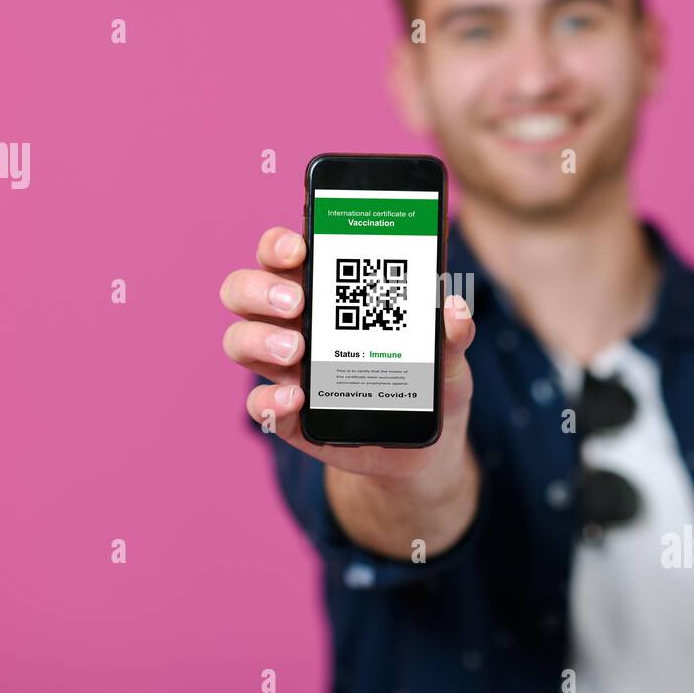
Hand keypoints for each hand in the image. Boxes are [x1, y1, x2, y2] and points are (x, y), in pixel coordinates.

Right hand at [220, 225, 477, 495]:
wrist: (422, 448)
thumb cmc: (429, 381)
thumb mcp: (448, 355)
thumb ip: (452, 332)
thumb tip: (454, 308)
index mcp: (328, 292)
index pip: (284, 254)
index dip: (279, 244)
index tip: (299, 247)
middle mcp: (294, 323)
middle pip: (246, 290)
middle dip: (261, 289)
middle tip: (297, 303)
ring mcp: (285, 369)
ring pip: (240, 339)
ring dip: (259, 339)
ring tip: (297, 351)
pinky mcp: (287, 414)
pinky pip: (260, 403)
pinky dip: (269, 400)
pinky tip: (296, 398)